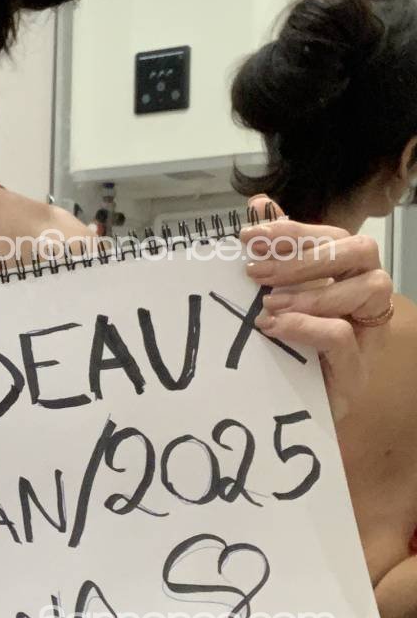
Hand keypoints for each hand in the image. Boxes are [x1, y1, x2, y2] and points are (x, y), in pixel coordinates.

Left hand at [240, 194, 393, 420]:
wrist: (287, 413)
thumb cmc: (285, 350)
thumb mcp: (273, 297)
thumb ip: (272, 253)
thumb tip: (259, 203)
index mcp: (346, 277)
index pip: (335, 236)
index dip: (295, 231)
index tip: (250, 237)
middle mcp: (366, 300)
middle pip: (362, 251)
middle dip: (307, 254)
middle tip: (256, 271)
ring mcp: (368, 335)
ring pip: (368, 287)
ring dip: (311, 289)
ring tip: (267, 304)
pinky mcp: (357, 371)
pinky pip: (343, 334)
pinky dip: (306, 325)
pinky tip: (273, 326)